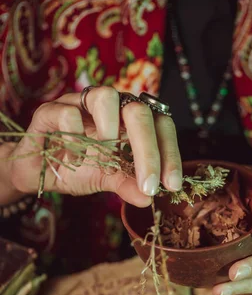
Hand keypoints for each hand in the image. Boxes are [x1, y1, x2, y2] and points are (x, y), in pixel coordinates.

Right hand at [5, 87, 181, 206]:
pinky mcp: (50, 110)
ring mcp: (80, 103)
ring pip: (106, 96)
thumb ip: (128, 184)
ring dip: (111, 130)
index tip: (171, 185)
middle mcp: (110, 106)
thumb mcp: (107, 180)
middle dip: (148, 151)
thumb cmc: (78, 169)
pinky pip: (68, 111)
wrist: (37, 172)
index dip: (169, 153)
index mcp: (129, 120)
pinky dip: (74, 136)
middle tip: (149, 185)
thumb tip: (149, 199)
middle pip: (139, 111)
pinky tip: (74, 156)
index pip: (160, 125)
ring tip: (106, 155)